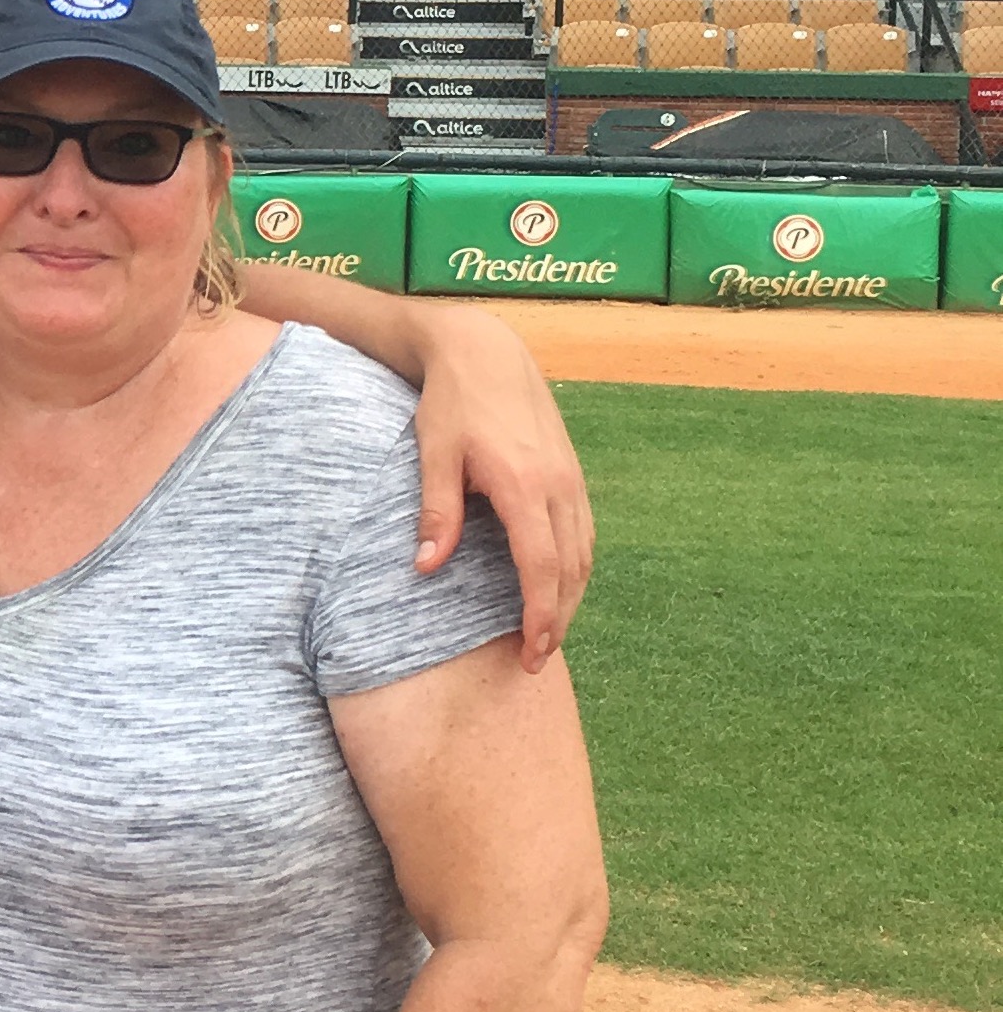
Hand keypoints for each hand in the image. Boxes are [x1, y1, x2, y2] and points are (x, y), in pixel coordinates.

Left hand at [405, 307, 592, 668]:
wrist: (487, 353)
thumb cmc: (452, 404)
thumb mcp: (433, 455)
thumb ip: (436, 513)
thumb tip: (427, 568)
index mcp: (523, 485)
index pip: (541, 565)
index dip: (541, 612)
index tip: (534, 648)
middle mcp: (558, 485)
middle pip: (571, 568)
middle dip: (560, 617)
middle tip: (538, 658)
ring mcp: (571, 478)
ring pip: (584, 552)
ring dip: (572, 596)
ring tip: (549, 633)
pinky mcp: (571, 473)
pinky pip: (584, 532)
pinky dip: (575, 567)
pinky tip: (560, 586)